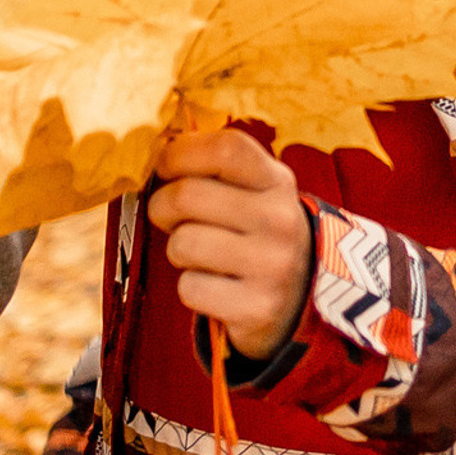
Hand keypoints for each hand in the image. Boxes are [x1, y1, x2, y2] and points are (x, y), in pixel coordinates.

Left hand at [149, 124, 312, 364]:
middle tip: (172, 217)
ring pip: (182, 244)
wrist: (301, 293)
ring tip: (200, 253)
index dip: (181, 153)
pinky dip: (192, 288)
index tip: (165, 167)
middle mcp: (280, 218)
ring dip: (179, 250)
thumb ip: (214, 168)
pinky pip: (189, 289)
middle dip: (162, 206)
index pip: (226, 148)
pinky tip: (215, 284)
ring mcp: (272, 264)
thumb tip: (154, 149)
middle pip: (187, 195)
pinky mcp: (258, 307)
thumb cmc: (256, 231)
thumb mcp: (254, 191)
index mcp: (277, 181)